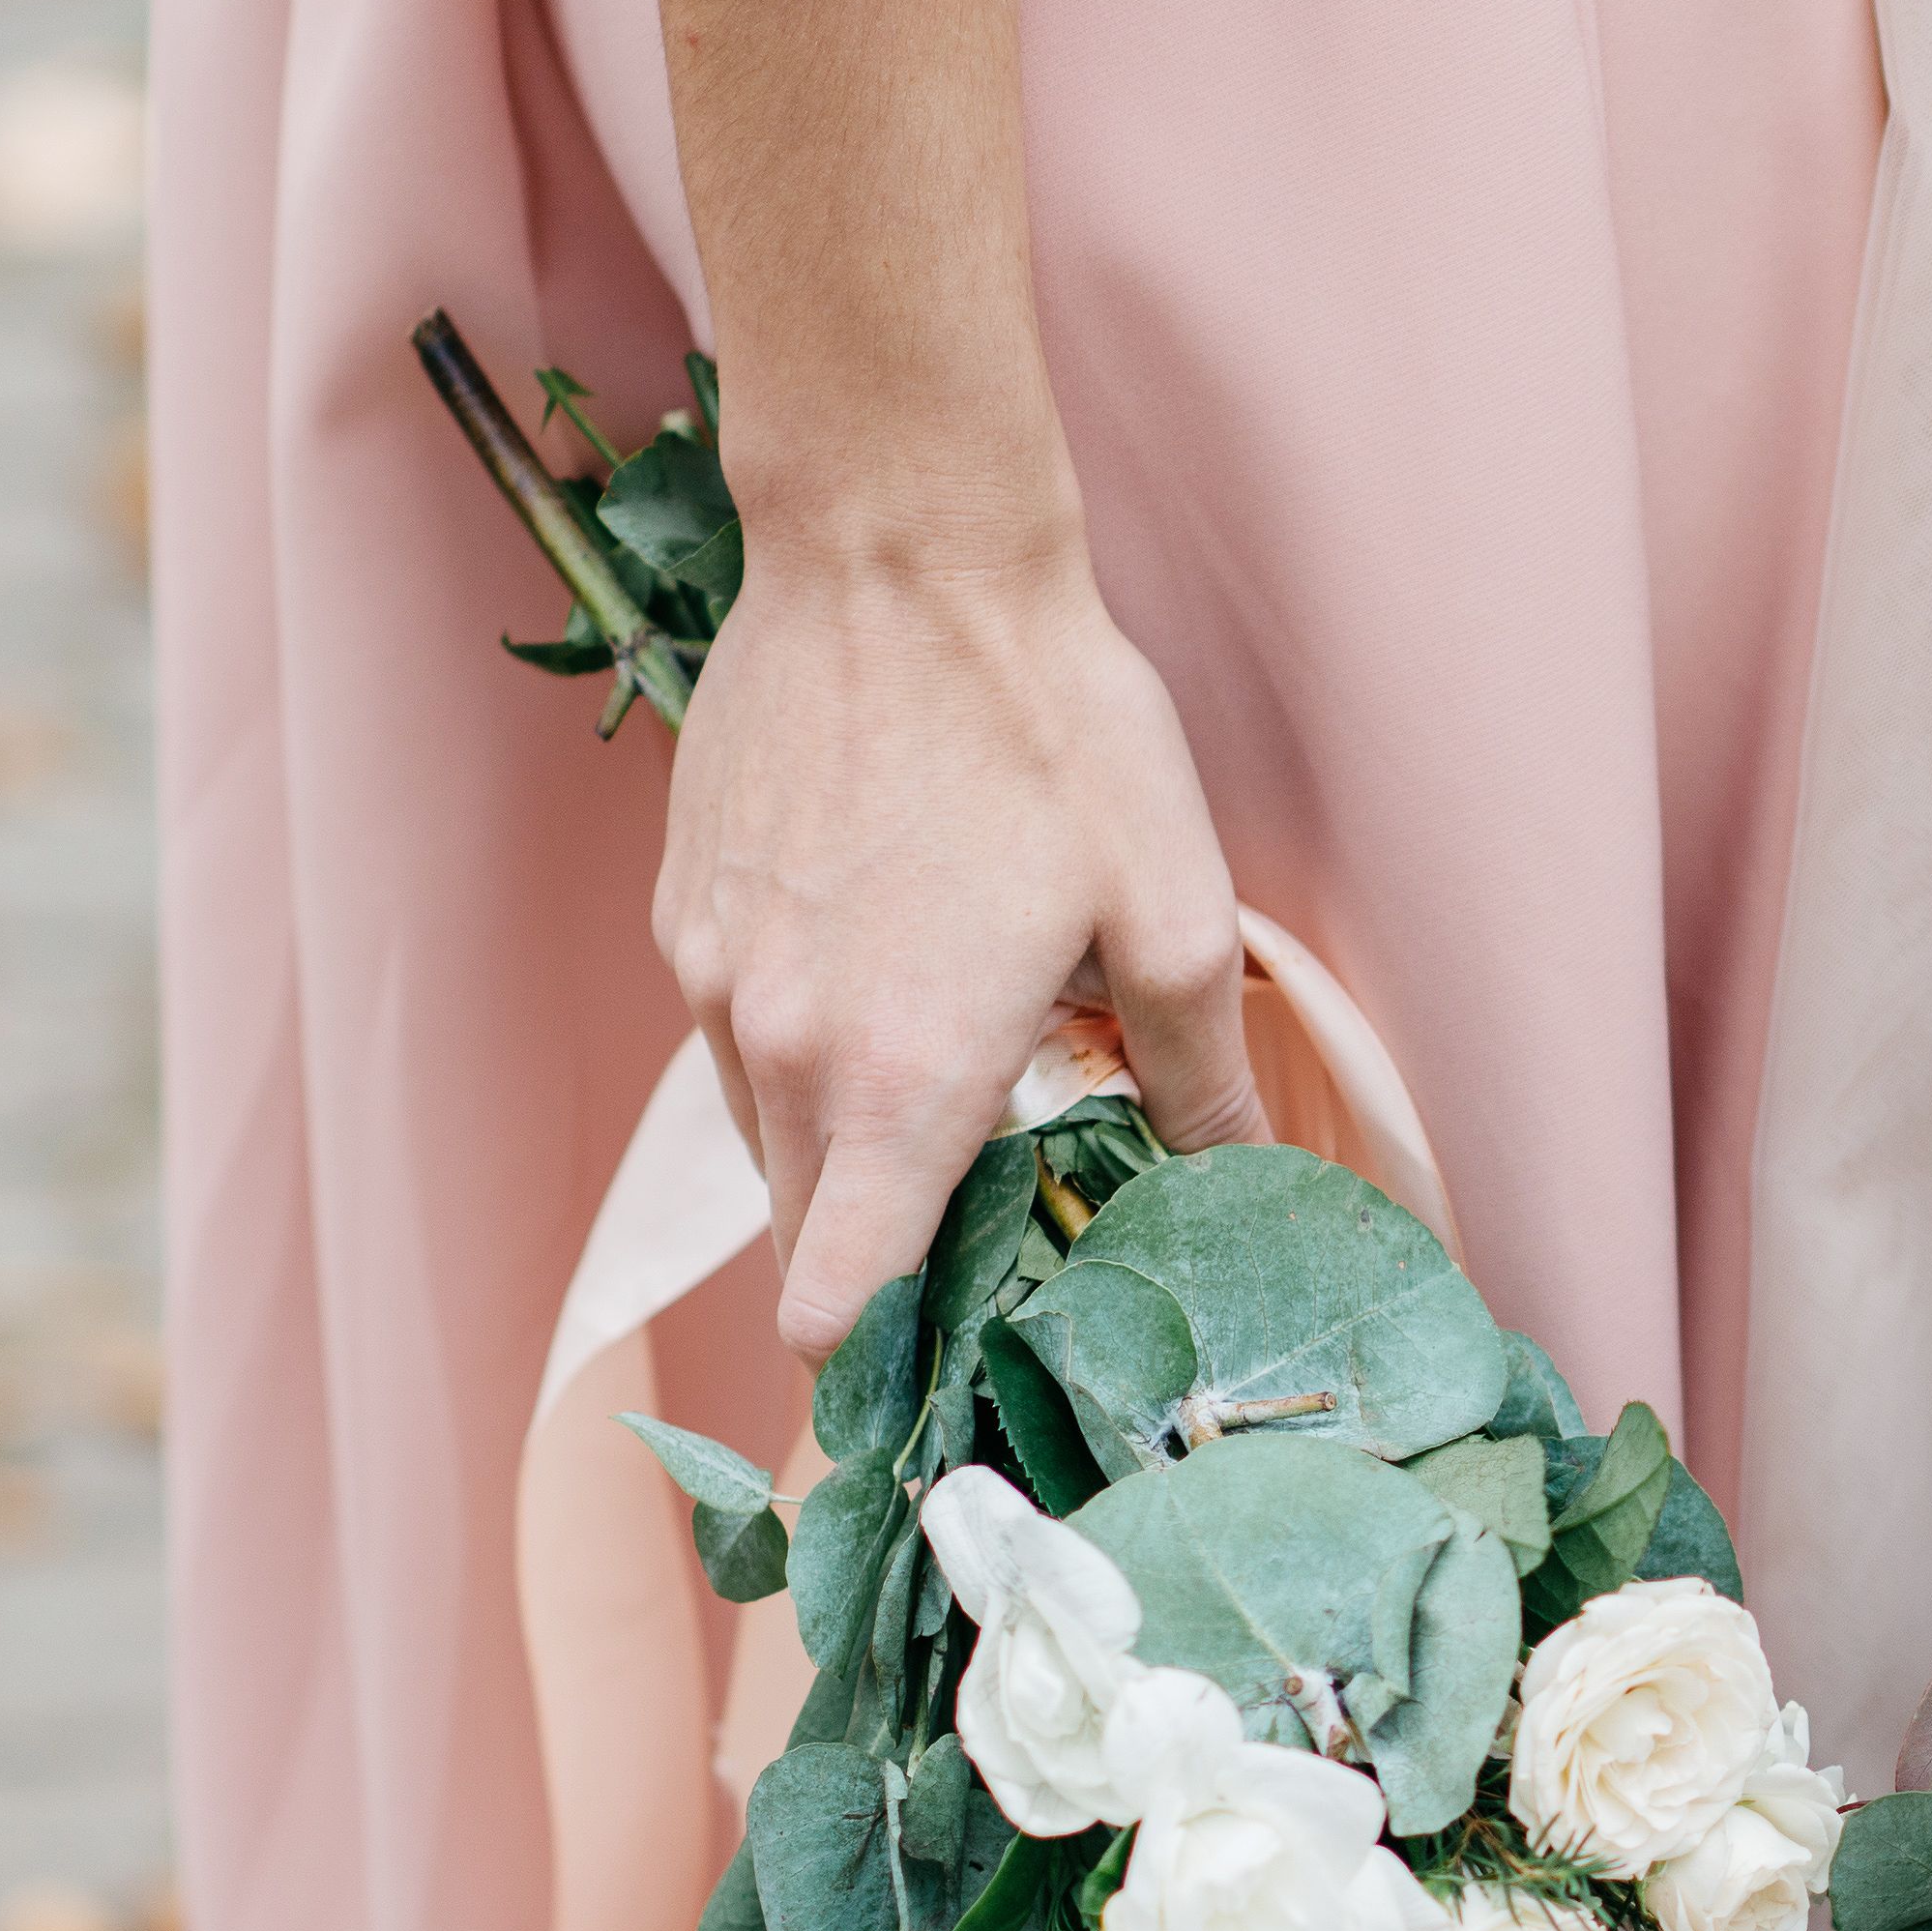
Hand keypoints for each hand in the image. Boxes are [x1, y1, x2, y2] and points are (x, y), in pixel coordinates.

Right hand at [654, 536, 1262, 1355]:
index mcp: (895, 1082)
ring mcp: (711, 976)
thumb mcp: (1173, 910)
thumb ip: (1200, 1074)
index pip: (835, 1303)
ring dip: (840, 1146)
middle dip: (879, 1257)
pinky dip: (800, 1048)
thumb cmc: (1050, 729)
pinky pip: (733, 1035)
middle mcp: (774, 1049)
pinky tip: (890, 977)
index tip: (939, 1374)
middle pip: (802, 1233)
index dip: (879, 1366)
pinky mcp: (684, 909)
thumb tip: (1246, 1180)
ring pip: (763, 1134)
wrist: (897, 556)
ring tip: (946, 1092)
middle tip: (987, 1229)